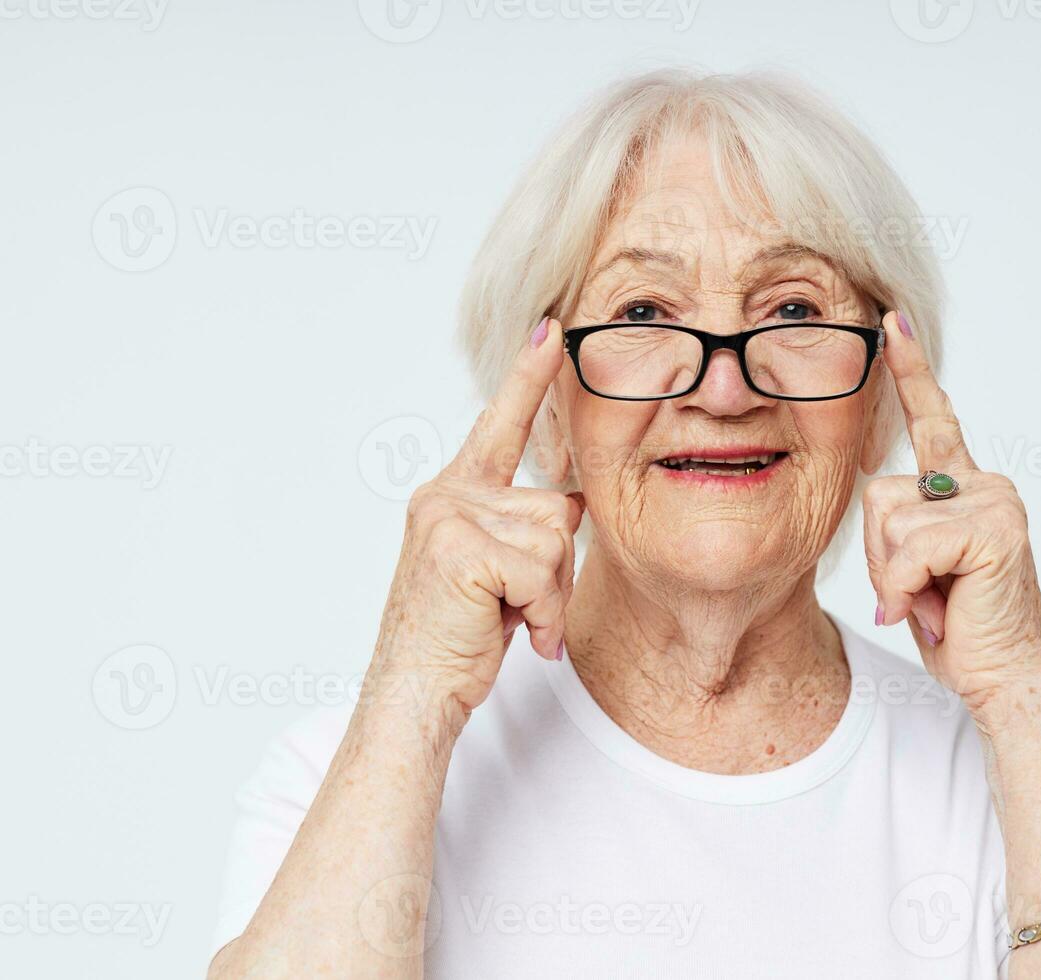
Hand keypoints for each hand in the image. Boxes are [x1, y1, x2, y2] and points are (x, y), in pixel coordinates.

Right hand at [366, 317, 581, 720]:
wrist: (412, 697)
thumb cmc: (456, 640)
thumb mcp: (498, 573)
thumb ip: (524, 531)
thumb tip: (571, 501)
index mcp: (452, 497)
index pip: (498, 427)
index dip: (527, 377)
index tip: (550, 329)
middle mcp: (445, 497)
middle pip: (556, 508)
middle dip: (556, 569)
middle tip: (518, 608)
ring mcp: (448, 520)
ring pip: (556, 540)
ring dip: (550, 595)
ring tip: (509, 621)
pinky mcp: (461, 551)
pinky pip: (542, 572)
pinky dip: (541, 613)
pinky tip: (512, 634)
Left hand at [863, 312, 1040, 711]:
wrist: (1007, 680)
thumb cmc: (962, 629)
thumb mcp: (917, 567)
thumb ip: (901, 527)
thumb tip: (878, 499)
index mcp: (967, 488)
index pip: (933, 420)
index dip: (910, 371)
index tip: (891, 322)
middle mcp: (986, 485)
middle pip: (878, 494)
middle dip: (879, 557)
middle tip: (921, 594)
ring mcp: (995, 503)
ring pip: (888, 522)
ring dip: (895, 577)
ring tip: (937, 601)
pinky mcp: (994, 530)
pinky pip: (910, 550)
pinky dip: (908, 591)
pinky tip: (937, 612)